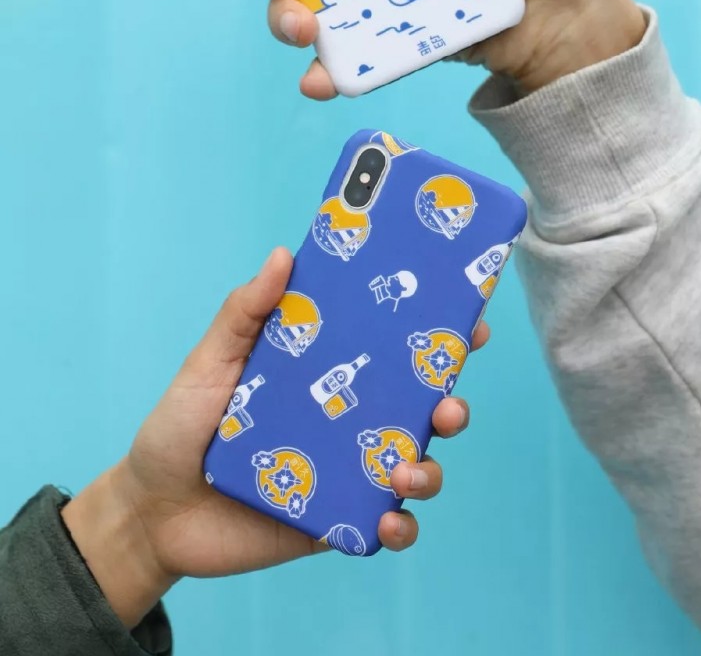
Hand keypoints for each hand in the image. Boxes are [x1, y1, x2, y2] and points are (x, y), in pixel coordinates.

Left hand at [62, 248, 484, 628]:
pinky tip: (390, 520)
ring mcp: (345, 471)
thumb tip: (284, 254)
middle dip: (449, 404)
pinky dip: (400, 526)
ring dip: (429, 470)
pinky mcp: (335, 521)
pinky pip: (384, 525)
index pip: (392, 349)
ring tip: (407, 471)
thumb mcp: (210, 361)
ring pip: (414, 466)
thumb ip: (245, 312)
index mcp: (327, 373)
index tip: (470, 322)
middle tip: (447, 404)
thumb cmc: (181, 426)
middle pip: (419, 408)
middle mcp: (348, 419)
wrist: (151, 510)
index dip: (437, 336)